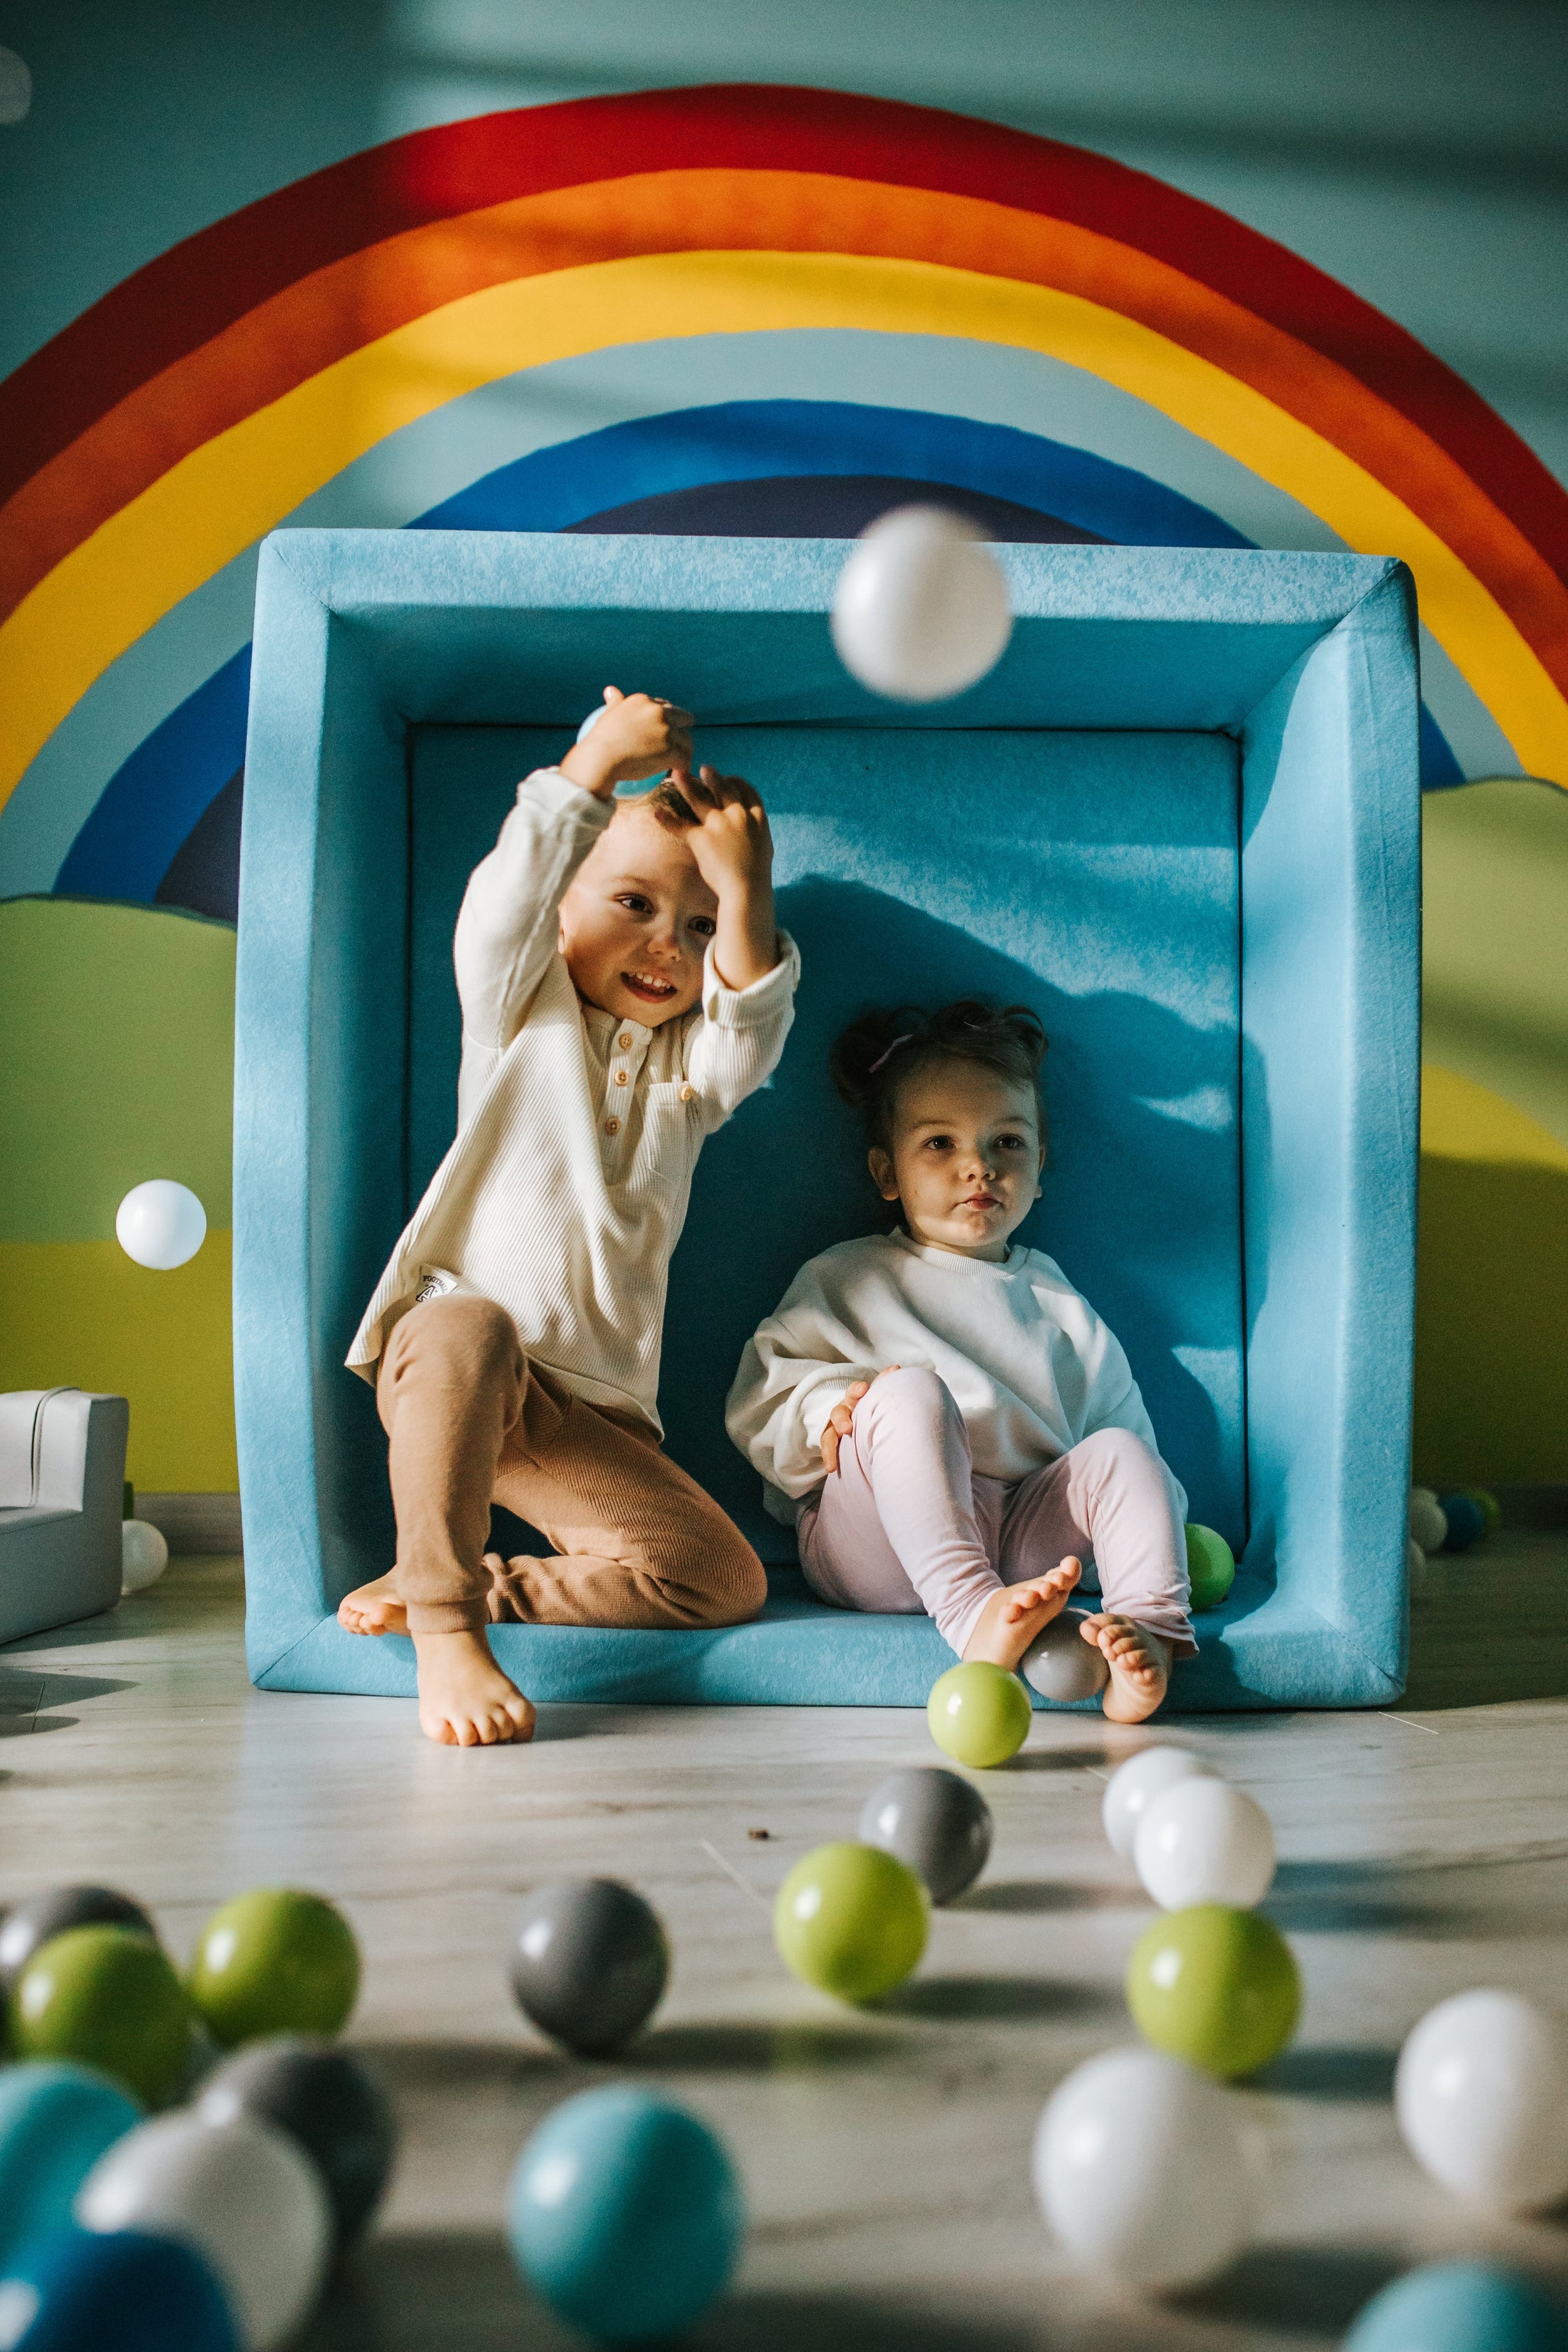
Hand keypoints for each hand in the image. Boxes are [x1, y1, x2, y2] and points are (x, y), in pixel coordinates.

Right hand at [560, 686, 693, 799]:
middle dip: (683, 729)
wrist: (600, 759)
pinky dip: (683, 766)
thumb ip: (615, 701)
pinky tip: (678, 771)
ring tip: (679, 761)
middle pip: (683, 718)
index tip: (663, 730)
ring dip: (685, 751)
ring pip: (686, 740)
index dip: (667, 719)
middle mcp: (658, 712)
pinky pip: (684, 759)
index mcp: (644, 701)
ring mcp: (666, 731)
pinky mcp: (671, 751)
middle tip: (678, 744)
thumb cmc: (600, 740)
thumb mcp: (608, 714)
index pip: (664, 706)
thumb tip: (611, 690)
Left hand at [659, 764, 771, 898]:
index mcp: (757, 817)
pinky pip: (681, 826)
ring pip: (700, 799)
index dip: (737, 783)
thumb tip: (750, 827)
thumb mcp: (765, 845)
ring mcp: (719, 824)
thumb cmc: (757, 873)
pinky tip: (656, 813)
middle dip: (714, 777)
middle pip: (724, 789)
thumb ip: (757, 831)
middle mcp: (738, 815)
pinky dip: (667, 820)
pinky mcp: (702, 838)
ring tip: (678, 774)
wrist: (748, 888)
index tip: (730, 779)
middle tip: (705, 768)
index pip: (747, 791)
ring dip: (687, 784)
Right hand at [820, 1368, 898, 1473]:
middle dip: (841, 1419)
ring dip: (831, 1447)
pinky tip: (831, 1467)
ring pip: (828, 1434)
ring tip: (833, 1461)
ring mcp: (834, 1427)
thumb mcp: (875, 1397)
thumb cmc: (870, 1408)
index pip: (853, 1392)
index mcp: (855, 1399)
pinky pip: (827, 1449)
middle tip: (847, 1428)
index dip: (857, 1390)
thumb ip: (884, 1383)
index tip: (863, 1389)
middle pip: (838, 1412)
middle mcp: (843, 1411)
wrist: (860, 1423)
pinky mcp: (831, 1441)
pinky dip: (829, 1457)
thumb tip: (896, 1368)